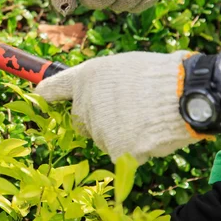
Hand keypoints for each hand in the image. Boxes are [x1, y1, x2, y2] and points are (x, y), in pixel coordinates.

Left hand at [35, 51, 203, 164]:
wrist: (183, 94)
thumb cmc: (159, 74)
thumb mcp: (124, 66)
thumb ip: (106, 83)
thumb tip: (105, 94)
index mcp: (85, 77)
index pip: (54, 87)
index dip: (45, 93)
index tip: (38, 95)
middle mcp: (84, 102)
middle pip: (81, 121)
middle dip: (97, 120)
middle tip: (126, 112)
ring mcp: (97, 128)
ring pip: (103, 138)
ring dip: (119, 134)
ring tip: (145, 118)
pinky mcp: (113, 149)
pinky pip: (121, 154)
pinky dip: (135, 150)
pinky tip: (150, 135)